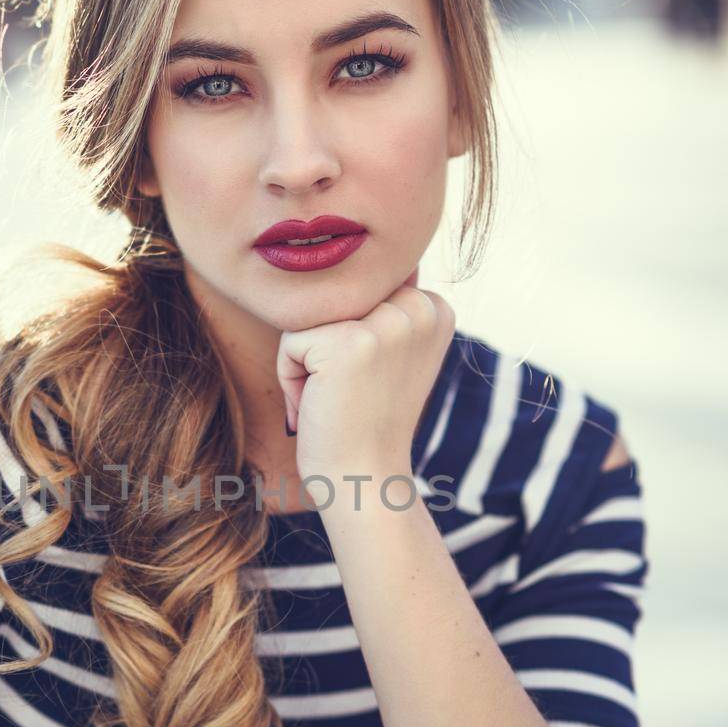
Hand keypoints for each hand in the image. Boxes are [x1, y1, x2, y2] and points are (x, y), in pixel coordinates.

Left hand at [277, 274, 454, 501]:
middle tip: (350, 392)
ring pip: (311, 317)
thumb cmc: (366, 421)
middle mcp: (420, 308)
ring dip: (309, 361)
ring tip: (335, 397)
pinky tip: (321, 405)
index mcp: (436, 307)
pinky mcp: (349, 342)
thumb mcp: (392, 354)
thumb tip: (351, 249)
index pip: (361, 291)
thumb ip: (384, 306)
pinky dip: (292, 378)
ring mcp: (388, 323)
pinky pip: (291, 342)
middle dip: (328, 345)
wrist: (363, 477)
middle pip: (335, 299)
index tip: (372, 381)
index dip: (352, 336)